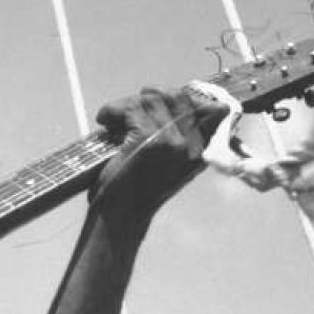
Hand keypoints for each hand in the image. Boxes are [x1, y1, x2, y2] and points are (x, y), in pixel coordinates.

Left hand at [91, 87, 228, 224]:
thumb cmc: (138, 191)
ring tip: (113, 118)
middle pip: (177, 95)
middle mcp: (192, 145)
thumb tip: (182, 97)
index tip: (155, 101)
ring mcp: (171, 141)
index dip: (180, 97)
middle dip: (149, 96)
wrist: (121, 218)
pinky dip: (112, 110)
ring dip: (126, 103)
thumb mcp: (170, 165)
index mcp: (202, 151)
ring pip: (151, 97)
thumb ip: (180, 136)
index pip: (210, 107)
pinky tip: (104, 120)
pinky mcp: (148, 140)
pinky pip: (131, 108)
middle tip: (128, 111)